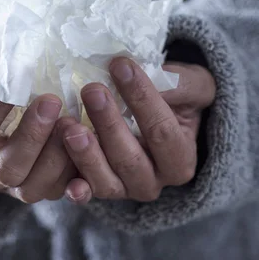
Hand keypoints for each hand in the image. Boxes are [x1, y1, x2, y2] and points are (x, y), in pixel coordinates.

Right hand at [0, 35, 75, 202]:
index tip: (9, 78)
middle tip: (51, 102)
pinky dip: (79, 172)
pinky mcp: (41, 182)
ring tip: (73, 120)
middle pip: (7, 170)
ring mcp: (13, 183)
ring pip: (36, 186)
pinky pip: (62, 188)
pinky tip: (92, 143)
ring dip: (59, 156)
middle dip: (32, 138)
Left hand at [60, 57, 215, 203]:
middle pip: (130, 159)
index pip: (162, 131)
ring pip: (106, 181)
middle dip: (109, 124)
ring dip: (87, 155)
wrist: (158, 117)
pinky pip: (86, 192)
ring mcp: (124, 189)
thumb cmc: (176, 100)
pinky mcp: (97, 189)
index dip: (142, 99)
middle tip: (92, 91)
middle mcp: (153, 182)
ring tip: (70, 127)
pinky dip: (77, 189)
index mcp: (180, 161)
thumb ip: (178, 84)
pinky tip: (68, 183)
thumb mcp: (191, 87)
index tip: (121, 66)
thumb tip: (144, 75)